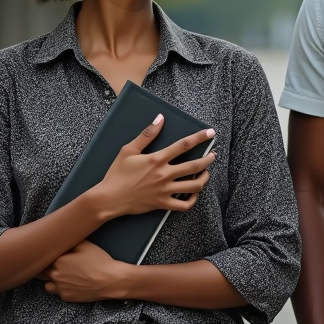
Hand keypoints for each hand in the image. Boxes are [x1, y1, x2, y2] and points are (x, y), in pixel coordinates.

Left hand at [41, 241, 128, 302]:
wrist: (110, 280)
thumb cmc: (99, 261)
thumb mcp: (85, 245)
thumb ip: (69, 242)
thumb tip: (61, 241)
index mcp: (58, 261)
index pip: (43, 258)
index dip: (45, 256)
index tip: (49, 254)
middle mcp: (55, 275)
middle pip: (40, 273)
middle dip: (45, 269)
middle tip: (53, 265)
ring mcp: (59, 288)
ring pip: (46, 285)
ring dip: (51, 280)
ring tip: (61, 276)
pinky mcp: (66, 297)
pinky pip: (57, 293)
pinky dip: (61, 289)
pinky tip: (71, 284)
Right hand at [88, 115, 215, 218]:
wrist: (109, 198)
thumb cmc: (117, 173)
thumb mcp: (129, 150)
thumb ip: (147, 134)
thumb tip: (160, 118)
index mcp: (157, 159)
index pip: (184, 145)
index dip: (199, 138)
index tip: (210, 133)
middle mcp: (164, 174)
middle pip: (195, 166)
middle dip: (208, 159)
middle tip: (214, 155)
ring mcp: (165, 190)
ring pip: (194, 186)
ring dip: (204, 179)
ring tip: (206, 173)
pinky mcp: (163, 204)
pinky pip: (185, 205)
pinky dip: (193, 199)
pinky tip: (194, 193)